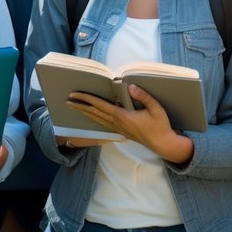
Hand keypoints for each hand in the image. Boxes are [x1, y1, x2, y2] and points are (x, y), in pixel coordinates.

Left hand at [66, 85, 192, 163]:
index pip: (100, 106)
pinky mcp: (122, 132)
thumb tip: (130, 86)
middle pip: (95, 113)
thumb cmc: (160, 126)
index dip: (87, 99)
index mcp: (123, 116)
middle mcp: (118, 123)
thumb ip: (144, 96)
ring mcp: (119, 129)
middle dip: (80, 106)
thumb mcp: (156, 108)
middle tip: (67, 100)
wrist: (163, 144)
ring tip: (75, 107)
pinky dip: (95, 119)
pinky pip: (104, 124)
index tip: (75, 95)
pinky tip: (93, 117)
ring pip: (98, 120)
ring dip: (86, 113)